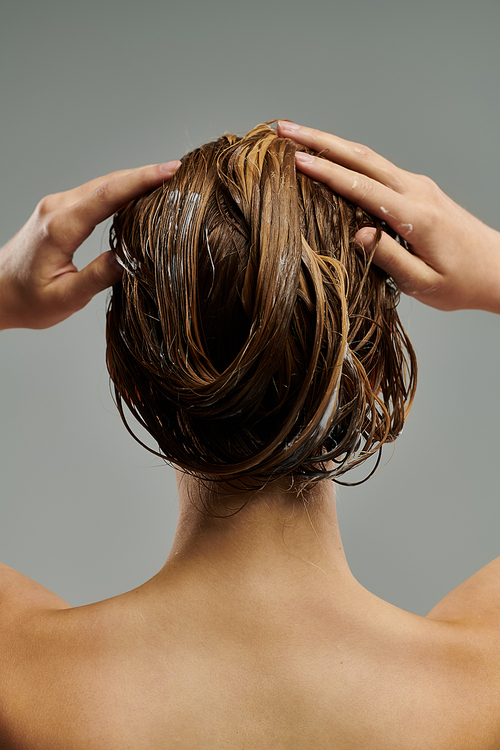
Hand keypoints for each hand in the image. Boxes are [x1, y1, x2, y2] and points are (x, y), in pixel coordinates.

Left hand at [0, 161, 180, 329]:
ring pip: (102, 185)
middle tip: (179, 172)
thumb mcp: (65, 298)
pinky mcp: (59, 211)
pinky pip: (95, 193)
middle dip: (145, 175)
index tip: (169, 171)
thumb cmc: (27, 300)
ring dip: (133, 180)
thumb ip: (97, 278)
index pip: (108, 195)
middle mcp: (58, 209)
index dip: (141, 181)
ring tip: (166, 180)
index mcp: (61, 227)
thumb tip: (129, 259)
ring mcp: (57, 206)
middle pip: (108, 182)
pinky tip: (138, 194)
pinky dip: (120, 190)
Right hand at [277, 121, 499, 312]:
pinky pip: (377, 167)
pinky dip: (348, 157)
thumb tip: (356, 234)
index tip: (293, 159)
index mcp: (415, 215)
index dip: (324, 172)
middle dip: (319, 140)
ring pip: (368, 156)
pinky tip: (331, 157)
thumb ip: (389, 258)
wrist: (498, 269)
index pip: (360, 186)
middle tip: (284, 129)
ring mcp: (418, 185)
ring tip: (298, 136)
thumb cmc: (461, 283)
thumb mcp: (423, 283)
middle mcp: (416, 190)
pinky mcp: (419, 189)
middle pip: (360, 156)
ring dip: (331, 143)